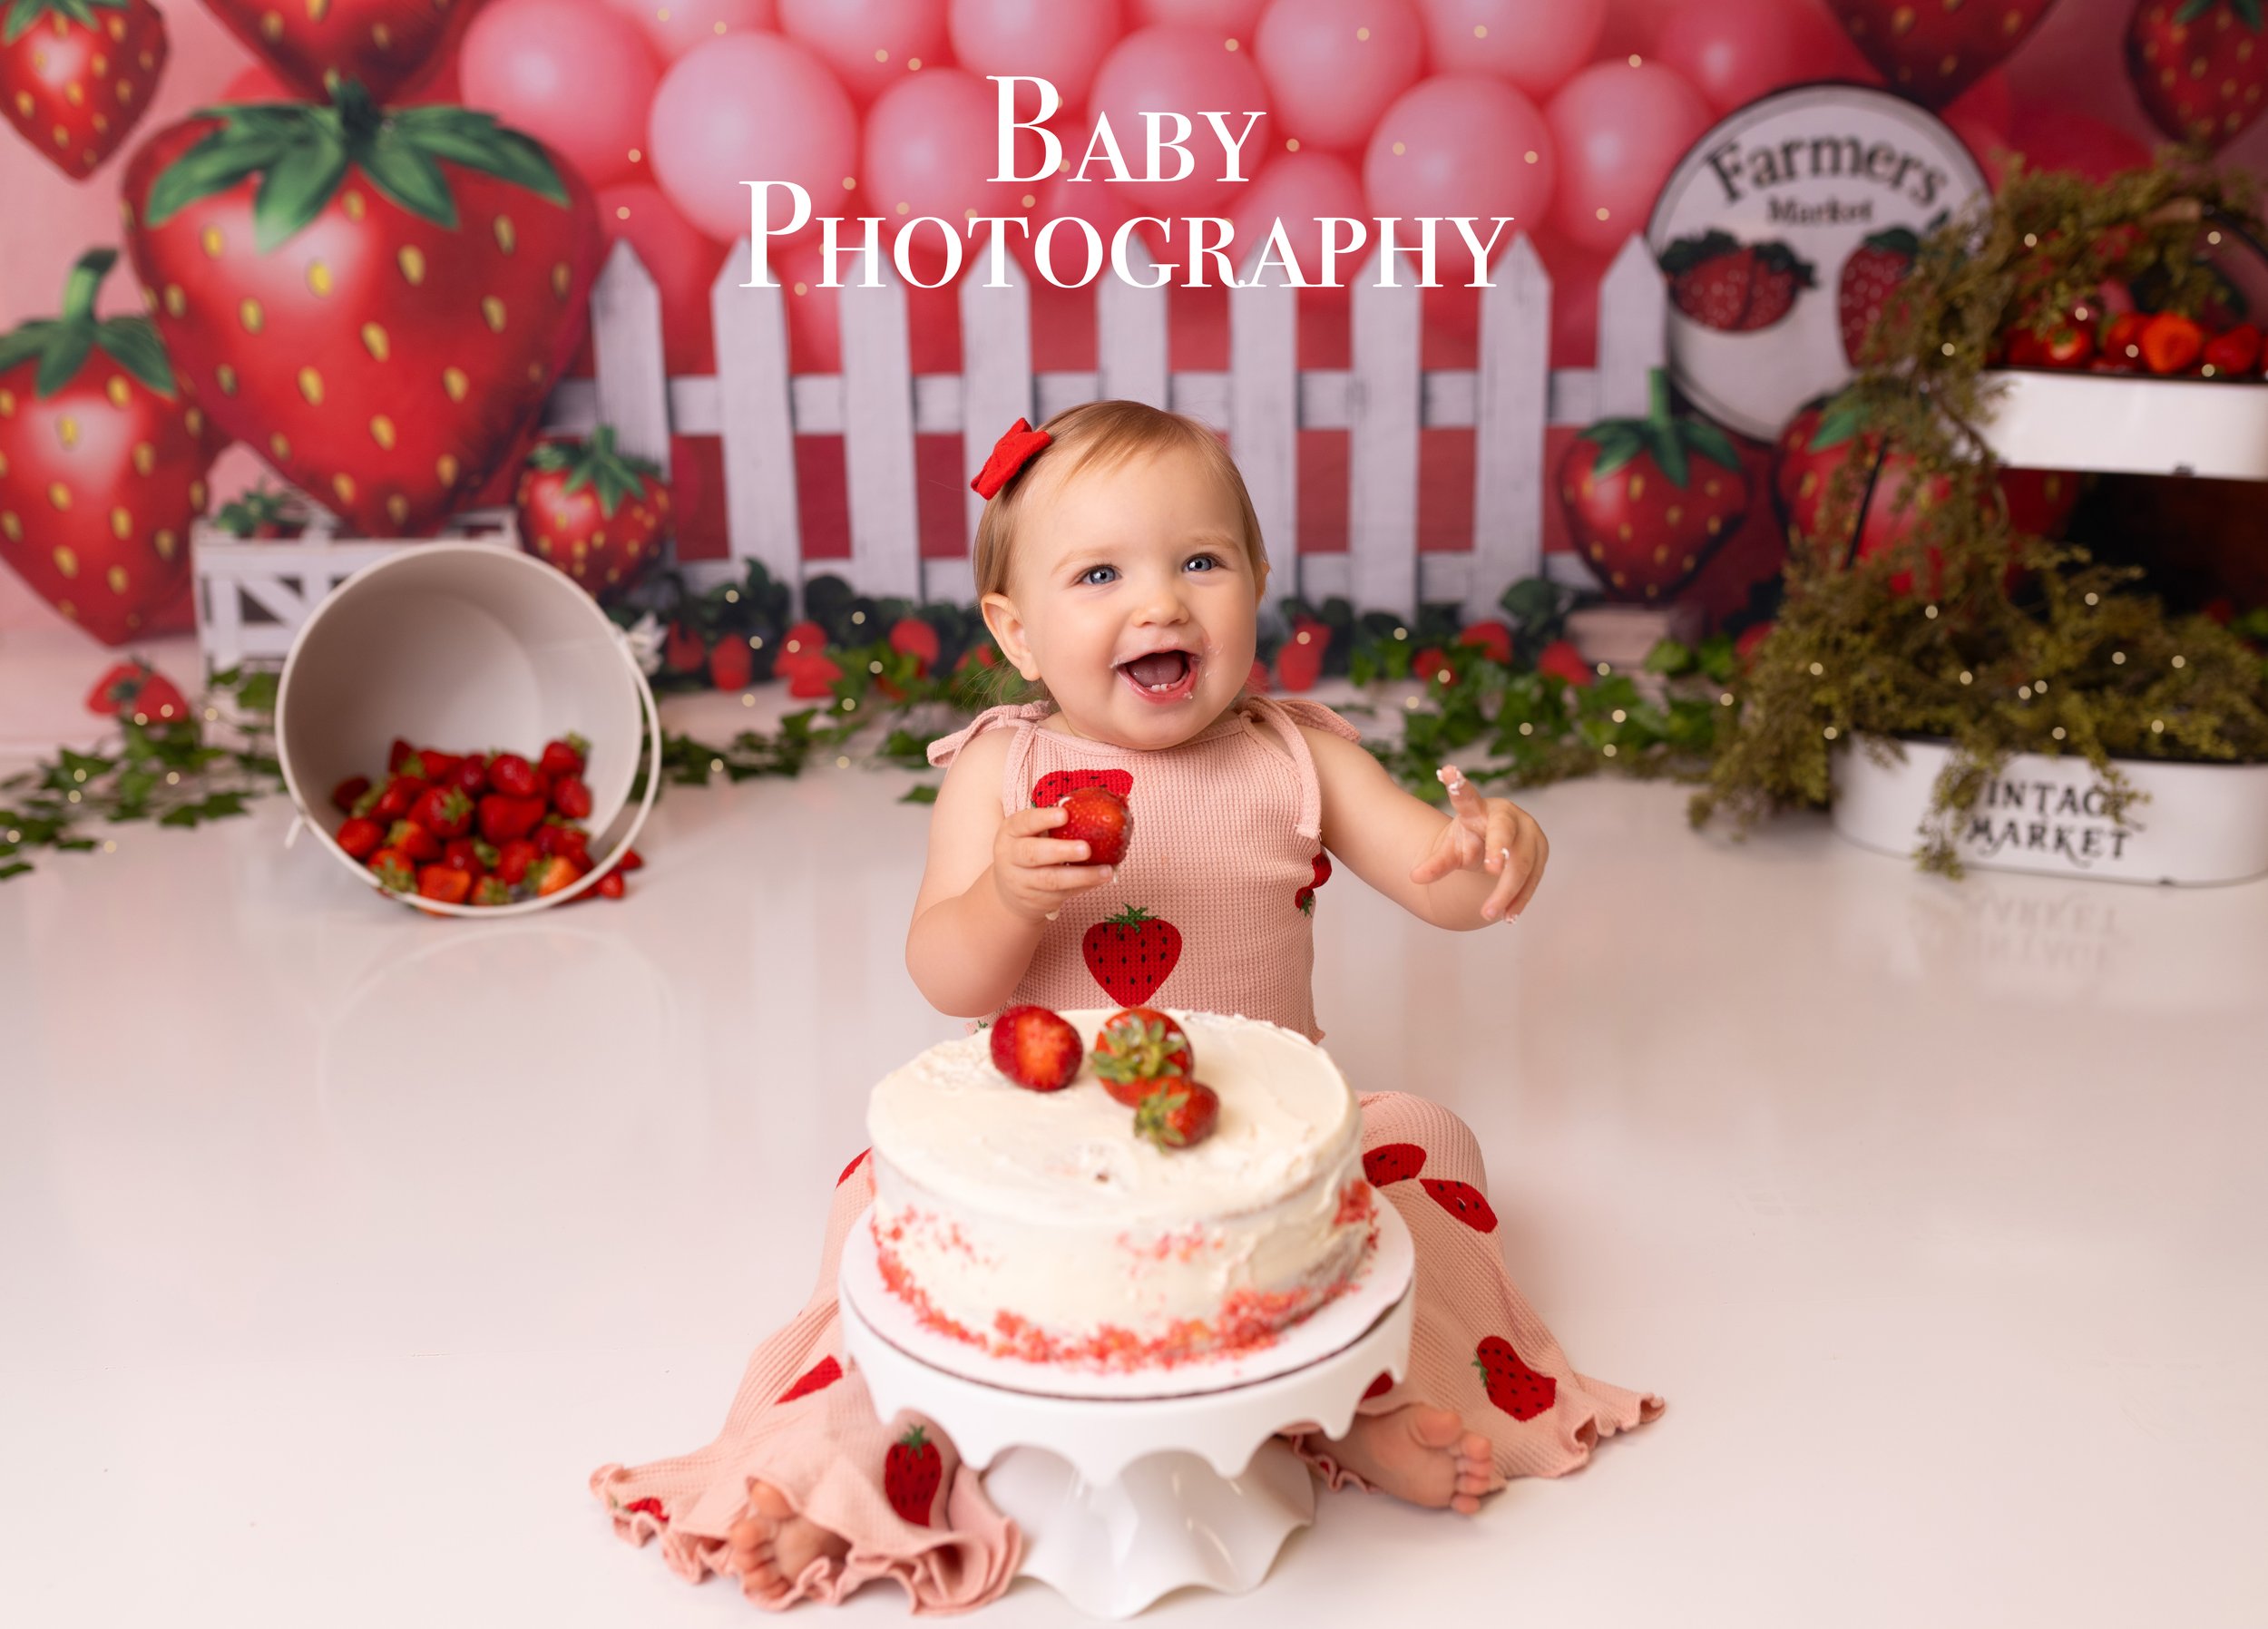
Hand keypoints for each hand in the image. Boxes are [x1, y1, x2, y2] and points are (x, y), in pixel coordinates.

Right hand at [990, 805, 1115, 923]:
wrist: (1009, 891)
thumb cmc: (1029, 849)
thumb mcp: (1030, 833)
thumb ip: (1055, 822)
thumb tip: (1101, 809)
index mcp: (1011, 832)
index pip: (1024, 822)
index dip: (1044, 818)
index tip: (1065, 814)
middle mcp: (1011, 856)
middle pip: (1033, 854)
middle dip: (1061, 850)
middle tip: (1086, 848)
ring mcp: (1022, 881)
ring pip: (1051, 880)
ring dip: (1081, 876)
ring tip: (1106, 871)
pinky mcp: (1036, 900)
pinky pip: (1063, 893)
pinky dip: (1084, 886)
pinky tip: (1101, 879)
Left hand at [1408, 764, 1547, 922]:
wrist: (1495, 846)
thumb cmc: (1470, 842)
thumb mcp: (1450, 851)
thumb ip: (1435, 864)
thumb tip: (1415, 877)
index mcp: (1480, 808)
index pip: (1467, 797)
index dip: (1458, 786)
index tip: (1446, 771)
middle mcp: (1509, 816)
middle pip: (1505, 838)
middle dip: (1498, 857)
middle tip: (1489, 874)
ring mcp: (1530, 832)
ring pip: (1523, 863)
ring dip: (1508, 891)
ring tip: (1489, 913)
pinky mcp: (1542, 851)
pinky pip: (1533, 878)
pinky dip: (1520, 898)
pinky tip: (1508, 916)